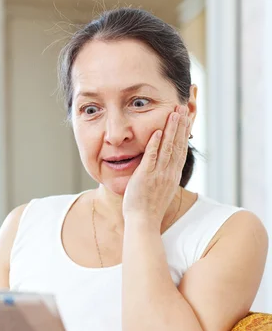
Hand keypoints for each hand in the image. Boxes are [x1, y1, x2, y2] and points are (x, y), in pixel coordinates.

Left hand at [122, 105, 190, 221]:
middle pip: (178, 145)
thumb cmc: (149, 209)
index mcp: (173, 176)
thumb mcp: (161, 190)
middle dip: (181, 125)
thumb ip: (163, 177)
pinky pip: (152, 157)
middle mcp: (169, 173)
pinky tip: (158, 131)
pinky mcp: (146, 176)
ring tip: (174, 112)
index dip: (184, 134)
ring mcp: (158, 174)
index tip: (187, 119)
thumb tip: (165, 169)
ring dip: (171, 129)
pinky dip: (155, 144)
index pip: (181, 150)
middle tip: (183, 108)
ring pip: (168, 148)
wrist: (144, 222)